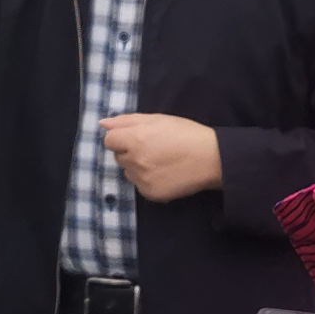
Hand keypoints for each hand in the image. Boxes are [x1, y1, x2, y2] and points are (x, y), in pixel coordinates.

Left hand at [100, 112, 221, 200]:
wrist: (211, 159)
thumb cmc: (185, 133)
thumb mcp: (157, 119)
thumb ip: (126, 121)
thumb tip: (102, 124)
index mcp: (134, 139)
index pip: (109, 140)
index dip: (121, 137)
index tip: (136, 137)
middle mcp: (135, 161)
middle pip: (118, 156)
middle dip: (130, 151)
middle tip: (152, 148)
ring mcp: (142, 180)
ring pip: (128, 172)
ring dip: (137, 166)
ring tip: (159, 161)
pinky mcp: (151, 194)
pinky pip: (139, 185)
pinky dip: (146, 180)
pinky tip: (164, 173)